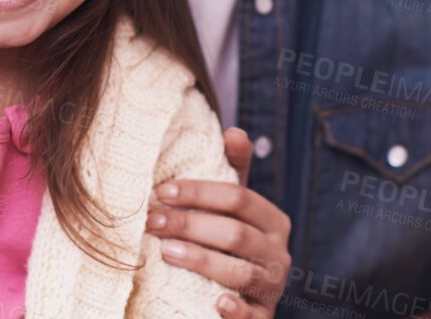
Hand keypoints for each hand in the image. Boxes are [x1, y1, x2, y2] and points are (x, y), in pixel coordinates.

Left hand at [146, 127, 292, 318]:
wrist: (244, 301)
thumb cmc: (230, 246)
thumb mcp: (234, 210)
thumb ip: (234, 172)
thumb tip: (234, 130)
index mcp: (273, 221)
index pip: (239, 197)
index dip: (199, 192)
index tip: (161, 191)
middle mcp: (279, 253)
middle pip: (236, 233)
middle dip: (190, 225)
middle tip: (151, 222)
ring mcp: (272, 288)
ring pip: (240, 272)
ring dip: (200, 261)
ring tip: (164, 252)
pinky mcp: (263, 317)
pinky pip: (252, 315)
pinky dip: (235, 309)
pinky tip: (215, 302)